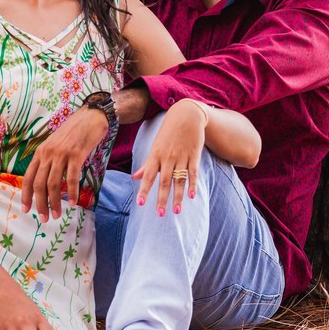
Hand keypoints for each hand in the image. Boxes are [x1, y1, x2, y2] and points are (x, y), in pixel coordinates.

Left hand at [22, 107, 108, 220]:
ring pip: (53, 184)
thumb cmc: (74, 132)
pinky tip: (74, 202)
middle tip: (44, 218)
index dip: (25, 196)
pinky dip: (72, 192)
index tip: (26, 210)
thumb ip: (49, 160)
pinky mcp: (76, 155)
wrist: (91, 116)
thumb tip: (46, 182)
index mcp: (40, 152)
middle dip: (40, 204)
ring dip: (54, 202)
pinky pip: (71, 178)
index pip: (27, 178)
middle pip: (39, 184)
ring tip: (57, 214)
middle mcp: (48, 154)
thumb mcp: (55, 145)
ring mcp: (61, 154)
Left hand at [132, 100, 206, 215]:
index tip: (140, 204)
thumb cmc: (168, 132)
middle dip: (161, 198)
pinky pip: (193, 172)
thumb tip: (134, 178)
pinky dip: (193, 184)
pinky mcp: (194, 155)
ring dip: (178, 196)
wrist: (186, 115)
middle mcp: (168, 158)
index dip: (144, 190)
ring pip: (179, 180)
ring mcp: (182, 157)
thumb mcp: (155, 147)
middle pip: (164, 181)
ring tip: (176, 211)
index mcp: (156, 156)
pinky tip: (192, 196)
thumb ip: (147, 164)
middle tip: (159, 214)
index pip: (148, 176)